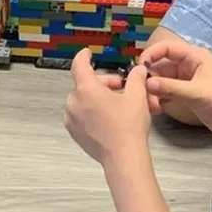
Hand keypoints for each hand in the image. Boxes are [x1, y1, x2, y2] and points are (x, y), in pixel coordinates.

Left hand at [65, 49, 150, 164]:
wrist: (123, 157)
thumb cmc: (128, 127)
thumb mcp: (137, 96)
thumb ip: (136, 78)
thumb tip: (138, 70)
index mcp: (86, 89)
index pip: (79, 65)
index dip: (84, 57)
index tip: (88, 54)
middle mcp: (74, 102)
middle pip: (85, 84)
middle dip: (104, 83)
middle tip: (121, 87)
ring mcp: (72, 119)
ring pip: (83, 99)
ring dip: (97, 97)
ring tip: (117, 104)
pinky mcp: (74, 132)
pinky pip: (80, 114)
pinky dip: (92, 111)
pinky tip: (108, 117)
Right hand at [139, 40, 211, 139]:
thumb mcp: (197, 93)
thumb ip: (171, 88)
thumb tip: (146, 83)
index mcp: (194, 57)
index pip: (167, 48)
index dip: (152, 54)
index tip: (139, 67)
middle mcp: (188, 66)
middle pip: (161, 66)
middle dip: (150, 78)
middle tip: (141, 92)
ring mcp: (186, 81)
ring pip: (162, 81)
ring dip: (153, 91)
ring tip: (149, 105)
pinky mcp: (186, 95)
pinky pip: (167, 93)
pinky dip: (159, 99)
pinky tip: (155, 109)